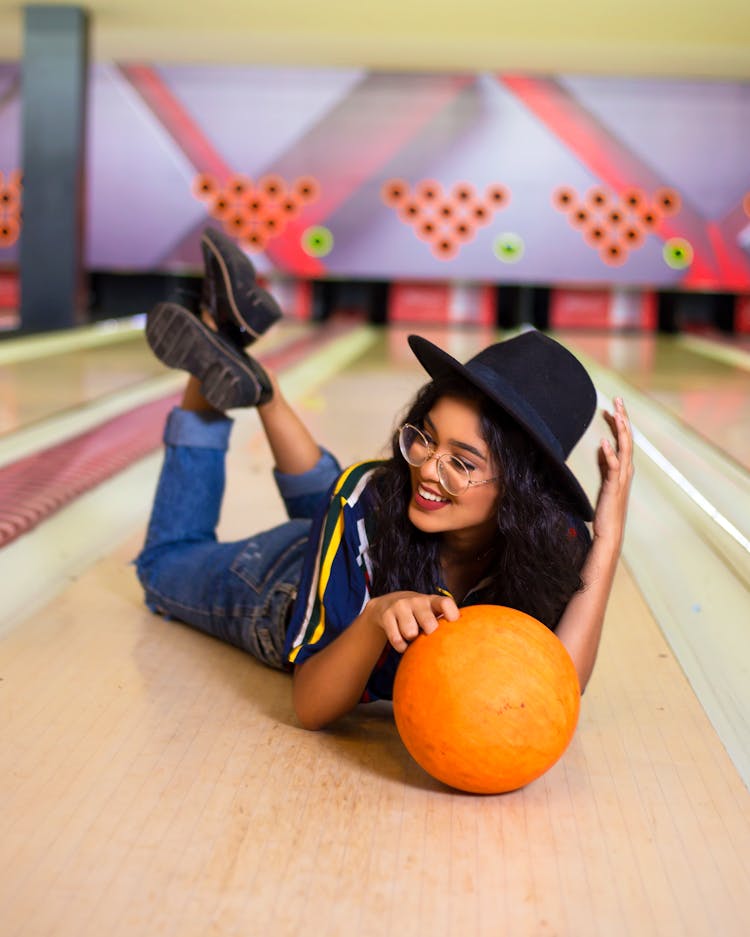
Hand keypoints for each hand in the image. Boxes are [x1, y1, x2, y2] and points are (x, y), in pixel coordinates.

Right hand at [365, 591, 459, 652]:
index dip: (453, 615)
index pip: (446, 603)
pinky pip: (397, 640)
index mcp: (432, 600)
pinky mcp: (386, 615)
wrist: (386, 604)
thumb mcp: (431, 611)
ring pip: (410, 633)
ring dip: (412, 640)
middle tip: (426, 634)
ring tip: (413, 635)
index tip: (454, 626)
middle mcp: (417, 600)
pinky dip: (401, 647)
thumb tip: (463, 643)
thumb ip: (444, 621)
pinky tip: (403, 642)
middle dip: (429, 634)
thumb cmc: (418, 613)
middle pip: (429, 624)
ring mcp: (400, 606)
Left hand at [593, 397, 633, 549]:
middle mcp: (626, 469)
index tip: (612, 407)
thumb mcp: (606, 480)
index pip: (623, 439)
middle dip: (623, 418)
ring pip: (624, 449)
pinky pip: (613, 467)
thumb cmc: (608, 507)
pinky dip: (610, 453)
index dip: (619, 423)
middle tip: (618, 399)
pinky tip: (604, 442)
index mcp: (624, 467)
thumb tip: (603, 448)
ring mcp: (621, 477)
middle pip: (626, 438)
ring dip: (620, 430)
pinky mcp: (613, 486)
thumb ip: (607, 464)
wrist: (610, 530)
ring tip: (615, 414)